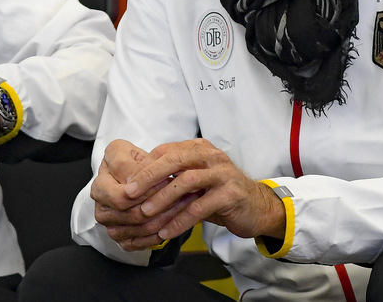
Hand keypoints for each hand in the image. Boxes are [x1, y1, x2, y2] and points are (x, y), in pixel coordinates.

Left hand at [91, 138, 285, 252]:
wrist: (255, 207)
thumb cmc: (219, 194)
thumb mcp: (195, 181)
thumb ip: (172, 178)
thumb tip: (135, 185)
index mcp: (199, 149)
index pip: (166, 151)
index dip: (144, 166)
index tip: (126, 184)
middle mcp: (212, 156)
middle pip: (175, 159)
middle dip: (149, 176)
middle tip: (129, 194)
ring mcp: (223, 174)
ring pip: (187, 181)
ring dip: (162, 198)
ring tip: (145, 213)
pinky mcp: (231, 194)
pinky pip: (200, 207)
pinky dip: (180, 220)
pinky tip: (166, 232)